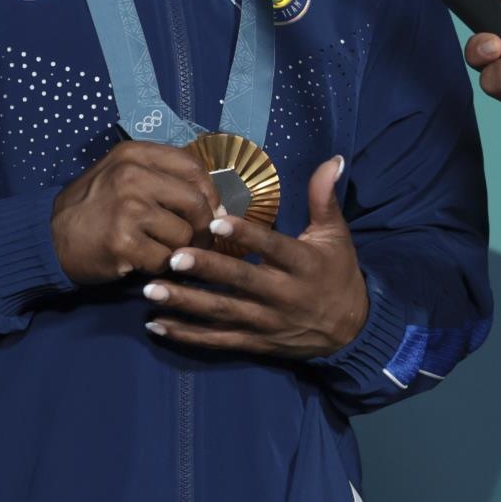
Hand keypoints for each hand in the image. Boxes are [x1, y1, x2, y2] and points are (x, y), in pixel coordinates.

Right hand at [51, 140, 223, 284]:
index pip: (194, 168)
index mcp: (134, 154)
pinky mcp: (123, 242)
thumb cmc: (94, 207)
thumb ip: (164, 179)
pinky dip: (160, 265)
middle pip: (197, 203)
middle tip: (197, 240)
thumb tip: (216, 205)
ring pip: (183, 235)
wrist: (48, 239)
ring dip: (178, 249)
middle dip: (203, 227)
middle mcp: (132, 176)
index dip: (211, 193)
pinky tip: (142, 260)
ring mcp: (127, 209)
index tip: (212, 211)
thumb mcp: (121, 174)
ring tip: (159, 249)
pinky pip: (165, 258)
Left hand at [142, 155, 369, 358]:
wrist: (349, 329)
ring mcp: (266, 322)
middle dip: (205, 269)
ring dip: (185, 302)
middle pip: (240, 281)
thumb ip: (325, 197)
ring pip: (222, 312)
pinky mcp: (254, 343)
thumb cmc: (338, 272)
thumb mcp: (337, 234)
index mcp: (302, 264)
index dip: (245, 235)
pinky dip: (186, 334)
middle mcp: (283, 294)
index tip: (215, 221)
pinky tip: (157, 325)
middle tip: (172, 256)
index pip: (272, 247)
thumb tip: (333, 159)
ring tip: (150, 291)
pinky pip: (217, 340)